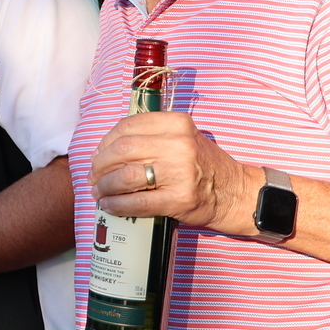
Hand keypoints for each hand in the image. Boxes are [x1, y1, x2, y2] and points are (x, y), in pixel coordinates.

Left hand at [89, 111, 258, 234]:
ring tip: (99, 192)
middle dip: (100, 166)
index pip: (127, 127)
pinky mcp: (179, 199)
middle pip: (122, 150)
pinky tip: (109, 206)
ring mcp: (180, 172)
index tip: (98, 156)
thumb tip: (106, 150)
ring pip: (126, 176)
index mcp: (176, 123)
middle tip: (93, 177)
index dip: (105, 143)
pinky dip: (117, 205)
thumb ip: (151, 137)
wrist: (236, 193)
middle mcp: (179, 143)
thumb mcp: (183, 138)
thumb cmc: (203, 166)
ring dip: (105, 186)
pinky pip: (137, 202)